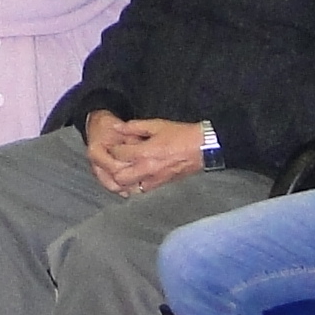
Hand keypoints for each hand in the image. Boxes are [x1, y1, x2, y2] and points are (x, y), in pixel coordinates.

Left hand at [84, 115, 207, 195]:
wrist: (202, 148)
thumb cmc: (181, 135)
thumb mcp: (156, 125)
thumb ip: (134, 127)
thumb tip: (117, 127)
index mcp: (145, 152)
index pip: (118, 154)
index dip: (112, 148)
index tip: (112, 144)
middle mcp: (148, 169)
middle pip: (119, 176)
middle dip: (113, 168)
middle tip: (114, 159)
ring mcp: (154, 179)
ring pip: (129, 187)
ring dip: (123, 178)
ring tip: (122, 168)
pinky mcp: (161, 184)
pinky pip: (142, 190)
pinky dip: (135, 184)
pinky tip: (135, 175)